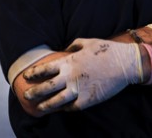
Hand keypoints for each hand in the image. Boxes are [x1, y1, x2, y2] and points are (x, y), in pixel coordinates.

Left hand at [22, 38, 141, 112]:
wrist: (126, 64)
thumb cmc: (106, 50)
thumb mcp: (87, 42)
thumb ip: (73, 45)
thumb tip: (64, 49)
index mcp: (69, 62)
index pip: (45, 69)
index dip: (33, 74)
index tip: (26, 77)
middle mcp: (71, 77)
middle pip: (47, 87)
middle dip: (34, 92)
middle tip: (26, 96)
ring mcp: (80, 89)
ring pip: (57, 101)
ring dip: (46, 105)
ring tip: (39, 108)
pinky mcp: (89, 100)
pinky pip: (73, 107)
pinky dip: (65, 108)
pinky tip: (61, 109)